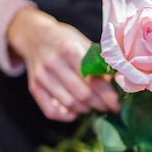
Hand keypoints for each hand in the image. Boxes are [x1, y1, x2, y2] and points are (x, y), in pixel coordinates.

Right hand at [7, 7, 118, 121]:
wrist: (34, 35)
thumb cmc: (63, 39)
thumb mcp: (82, 41)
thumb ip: (98, 61)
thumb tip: (118, 80)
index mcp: (69, 50)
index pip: (92, 79)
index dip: (107, 94)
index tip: (117, 102)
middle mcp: (54, 63)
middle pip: (82, 95)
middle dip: (100, 104)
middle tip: (109, 106)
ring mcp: (42, 77)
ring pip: (69, 104)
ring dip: (86, 109)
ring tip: (94, 107)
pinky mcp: (34, 87)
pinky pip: (50, 111)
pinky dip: (65, 116)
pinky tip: (75, 113)